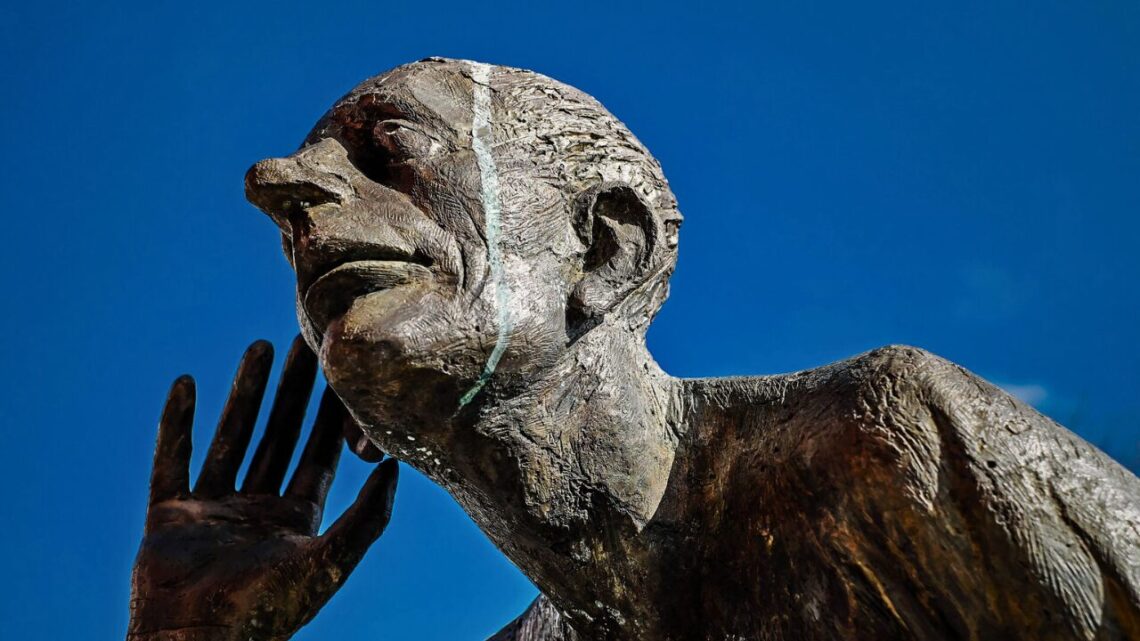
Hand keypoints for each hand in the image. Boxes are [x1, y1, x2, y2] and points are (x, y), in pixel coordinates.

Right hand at [128, 337, 397, 640]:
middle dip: (294, 390)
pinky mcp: (169, 516)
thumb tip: (396, 465)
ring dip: (245, 394)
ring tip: (259, 348)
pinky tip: (185, 384)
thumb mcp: (328, 561)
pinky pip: (173, 460)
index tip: (343, 371)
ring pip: (233, 438)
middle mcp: (258, 509)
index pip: (321, 452)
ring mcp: (213, 510)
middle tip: (305, 342)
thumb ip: (367, 517)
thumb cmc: (267, 612)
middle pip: (280, 435)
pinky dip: (176, 423)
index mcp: (297, 519)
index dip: (333, 413)